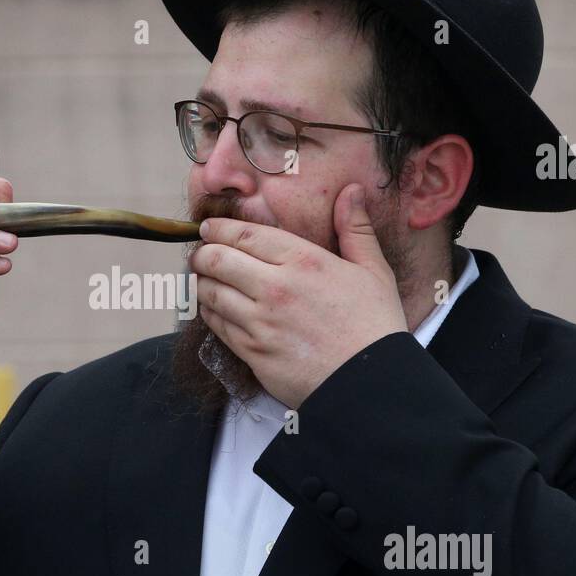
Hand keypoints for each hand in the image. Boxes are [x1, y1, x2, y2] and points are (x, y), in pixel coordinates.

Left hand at [189, 183, 407, 408]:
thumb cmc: (374, 326)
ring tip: (203, 278)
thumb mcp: (373, 270)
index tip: (209, 229)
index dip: (219, 229)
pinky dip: (208, 312)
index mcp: (303, 261)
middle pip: (217, 260)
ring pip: (210, 293)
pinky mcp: (252, 352)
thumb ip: (356, 229)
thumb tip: (351, 191)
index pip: (244, 235)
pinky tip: (212, 308)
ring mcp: (260, 322)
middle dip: (202, 253)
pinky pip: (217, 325)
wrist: (369, 383)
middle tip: (200, 253)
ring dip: (201, 282)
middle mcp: (275, 288)